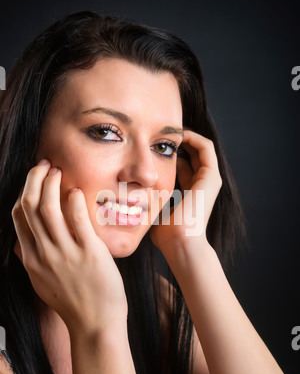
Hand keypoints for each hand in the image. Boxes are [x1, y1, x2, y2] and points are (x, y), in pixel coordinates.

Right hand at [11, 160, 126, 334]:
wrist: (95, 325)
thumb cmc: (74, 302)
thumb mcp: (43, 282)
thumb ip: (32, 260)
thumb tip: (24, 241)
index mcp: (32, 259)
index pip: (18, 216)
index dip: (24, 191)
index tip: (34, 179)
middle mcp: (44, 253)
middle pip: (29, 206)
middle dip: (34, 179)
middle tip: (44, 165)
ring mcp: (65, 253)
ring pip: (47, 208)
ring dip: (50, 184)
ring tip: (58, 172)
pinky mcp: (89, 253)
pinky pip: (77, 219)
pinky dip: (73, 200)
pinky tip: (76, 191)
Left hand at [150, 130, 221, 252]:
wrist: (180, 242)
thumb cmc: (165, 234)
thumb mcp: (153, 211)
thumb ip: (147, 200)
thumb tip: (128, 195)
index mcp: (189, 193)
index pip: (182, 166)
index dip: (168, 154)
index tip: (150, 145)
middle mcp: (202, 184)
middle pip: (192, 154)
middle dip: (176, 142)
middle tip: (159, 134)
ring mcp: (209, 180)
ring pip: (200, 147)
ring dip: (185, 136)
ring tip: (168, 131)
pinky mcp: (211, 176)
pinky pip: (206, 147)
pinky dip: (193, 137)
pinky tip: (176, 135)